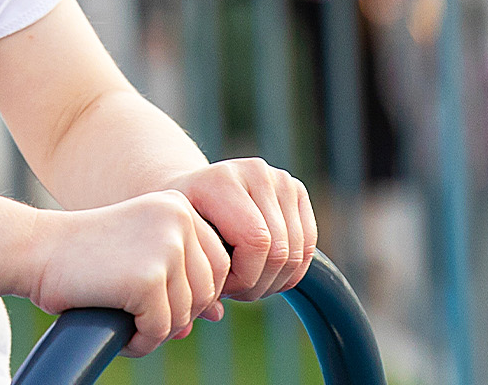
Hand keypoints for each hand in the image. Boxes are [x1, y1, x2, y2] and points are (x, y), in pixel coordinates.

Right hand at [27, 190, 231, 357]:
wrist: (36, 250)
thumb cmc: (84, 256)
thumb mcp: (141, 248)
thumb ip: (180, 271)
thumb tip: (219, 315)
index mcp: (180, 207)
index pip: (218, 266)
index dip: (190, 295)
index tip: (154, 302)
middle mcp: (179, 220)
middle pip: (208, 291)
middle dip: (177, 315)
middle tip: (140, 320)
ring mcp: (165, 247)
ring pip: (186, 313)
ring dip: (157, 331)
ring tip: (127, 325)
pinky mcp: (148, 278)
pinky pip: (160, 329)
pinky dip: (141, 342)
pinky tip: (120, 333)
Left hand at [162, 159, 317, 299]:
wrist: (192, 191)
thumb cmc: (183, 224)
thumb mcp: (179, 244)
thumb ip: (193, 278)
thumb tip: (215, 315)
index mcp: (222, 180)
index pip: (257, 242)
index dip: (244, 278)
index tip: (220, 288)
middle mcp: (255, 172)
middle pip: (280, 250)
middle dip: (258, 284)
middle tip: (234, 292)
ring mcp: (280, 179)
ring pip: (297, 252)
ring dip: (273, 281)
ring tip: (245, 282)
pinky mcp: (296, 190)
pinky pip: (307, 246)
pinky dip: (290, 271)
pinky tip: (264, 274)